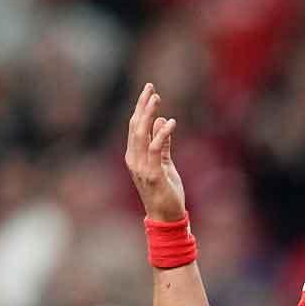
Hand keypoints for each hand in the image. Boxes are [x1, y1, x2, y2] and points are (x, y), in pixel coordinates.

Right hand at [125, 82, 185, 221]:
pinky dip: (162, 134)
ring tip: (156, 98)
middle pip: (135, 126)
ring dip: (148, 115)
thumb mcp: (165, 164)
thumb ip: (163, 144)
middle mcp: (134, 159)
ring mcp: (141, 167)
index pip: (135, 127)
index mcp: (134, 156)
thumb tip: (161, 121)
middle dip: (142, 106)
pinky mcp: (153, 174)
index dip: (140, 108)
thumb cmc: (166, 192)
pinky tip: (170, 122)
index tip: (148, 91)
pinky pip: (155, 149)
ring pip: (141, 135)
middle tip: (150, 87)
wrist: (166, 217)